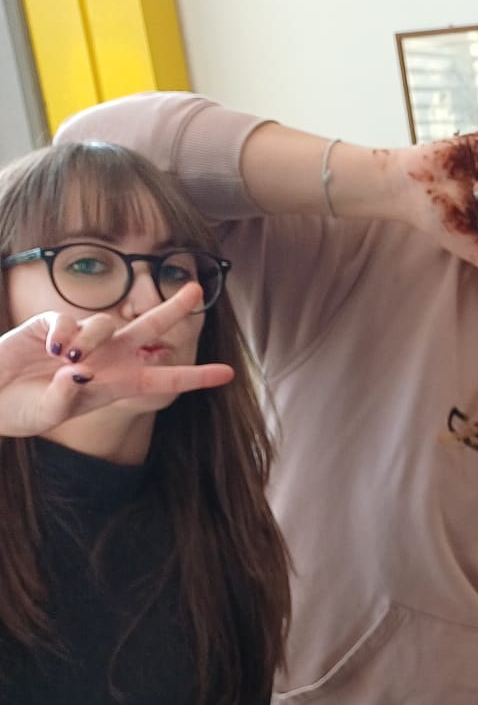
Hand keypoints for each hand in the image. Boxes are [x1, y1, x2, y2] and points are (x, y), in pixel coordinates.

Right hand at [0, 285, 232, 437]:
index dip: (195, 377)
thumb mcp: (49, 414)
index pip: (163, 381)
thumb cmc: (22, 411)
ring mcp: (83, 340)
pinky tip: (50, 348)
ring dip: (93, 339)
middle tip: (196, 290)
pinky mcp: (55, 324)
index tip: (228, 374)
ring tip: (68, 360)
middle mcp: (107, 359)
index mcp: (116, 385)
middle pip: (150, 330)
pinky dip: (63, 333)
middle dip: (174, 309)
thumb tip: (79, 373)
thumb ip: (67, 398)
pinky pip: (71, 319)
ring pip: (108, 323)